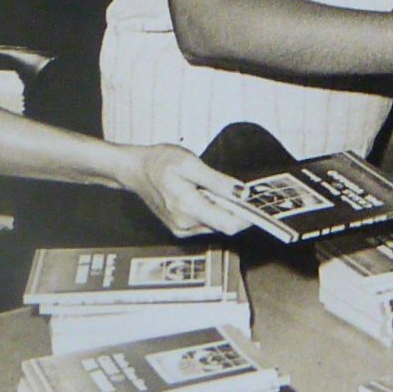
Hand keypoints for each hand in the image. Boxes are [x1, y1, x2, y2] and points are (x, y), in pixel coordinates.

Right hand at [121, 144, 251, 236]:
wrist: (136, 170)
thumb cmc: (161, 162)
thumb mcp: (190, 164)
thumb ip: (217, 181)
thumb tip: (242, 192)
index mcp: (188, 208)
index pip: (229, 224)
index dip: (247, 217)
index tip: (256, 203)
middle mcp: (185, 225)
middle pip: (224, 226)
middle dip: (236, 211)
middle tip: (241, 190)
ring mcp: (181, 229)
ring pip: (215, 225)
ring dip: (224, 210)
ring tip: (221, 189)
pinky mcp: (179, 228)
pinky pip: (205, 224)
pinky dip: (213, 212)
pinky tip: (208, 195)